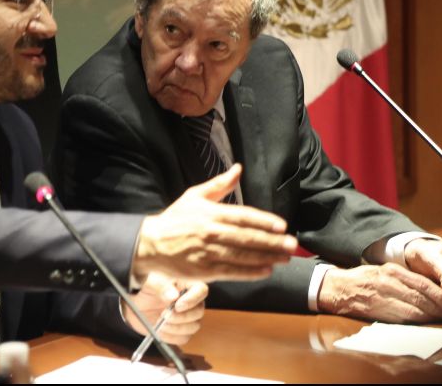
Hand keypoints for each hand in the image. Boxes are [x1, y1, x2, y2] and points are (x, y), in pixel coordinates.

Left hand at [123, 272, 207, 344]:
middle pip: (198, 312)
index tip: (178, 306)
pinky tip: (160, 332)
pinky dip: (172, 337)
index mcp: (186, 284)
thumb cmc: (144, 287)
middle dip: (182, 317)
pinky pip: (184, 338)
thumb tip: (173, 296)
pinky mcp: (180, 330)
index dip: (192, 299)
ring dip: (177, 328)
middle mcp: (191, 300)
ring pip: (193, 327)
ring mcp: (187, 317)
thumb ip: (160, 286)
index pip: (201, 290)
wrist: (135, 303)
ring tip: (161, 324)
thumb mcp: (149, 282)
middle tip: (165, 316)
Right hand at [134, 164, 296, 281]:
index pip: (243, 216)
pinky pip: (232, 272)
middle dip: (272, 241)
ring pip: (243, 256)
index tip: (282, 225)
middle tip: (292, 244)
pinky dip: (250, 272)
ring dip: (266, 257)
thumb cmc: (174, 219)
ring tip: (284, 258)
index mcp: (210, 213)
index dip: (264, 221)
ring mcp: (208, 253)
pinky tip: (266, 270)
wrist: (149, 243)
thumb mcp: (194, 196)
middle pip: (247, 237)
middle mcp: (211, 232)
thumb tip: (238, 169)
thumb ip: (219, 184)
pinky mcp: (204, 271)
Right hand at [317, 263, 441, 322]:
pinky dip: (415, 322)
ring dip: (430, 317)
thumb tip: (429, 290)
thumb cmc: (362, 279)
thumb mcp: (383, 270)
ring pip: (413, 311)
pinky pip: (401, 319)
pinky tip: (424, 323)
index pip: (422, 283)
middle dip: (439, 308)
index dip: (440, 295)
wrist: (338, 288)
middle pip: (420, 298)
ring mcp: (382, 298)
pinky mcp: (377, 311)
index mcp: (391, 271)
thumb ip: (403, 278)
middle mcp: (388, 283)